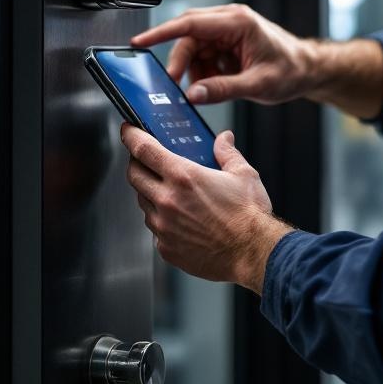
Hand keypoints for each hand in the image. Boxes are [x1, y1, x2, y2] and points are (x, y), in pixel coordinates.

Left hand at [121, 123, 292, 292]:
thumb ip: (227, 153)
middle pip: (134, 175)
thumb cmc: (249, 216)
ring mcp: (163, 226)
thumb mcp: (243, 174)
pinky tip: (180, 219)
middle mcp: (167, 201)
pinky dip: (162, 220)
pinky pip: (154, 229)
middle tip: (147, 161)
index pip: (143, 149)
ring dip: (150, 193)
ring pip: (143, 202)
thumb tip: (223, 139)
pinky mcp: (166, 248)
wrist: (253, 253)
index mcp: (184, 177)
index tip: (129, 130)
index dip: (131, 136)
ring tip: (171, 193)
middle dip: (137, 164)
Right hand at [130, 3, 317, 105]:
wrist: (308, 69)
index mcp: (237, 22)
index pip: (190, 24)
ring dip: (195, 71)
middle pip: (188, 37)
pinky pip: (204, 55)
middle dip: (180, 62)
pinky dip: (205, 72)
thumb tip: (193, 94)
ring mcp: (228, 30)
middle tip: (175, 86)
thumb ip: (222, 90)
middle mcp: (230, 20)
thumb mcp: (257, 85)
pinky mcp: (227, 41)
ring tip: (211, 88)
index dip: (161, 33)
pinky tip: (219, 83)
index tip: (139, 42)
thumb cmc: (291, 71)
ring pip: (194, 48)